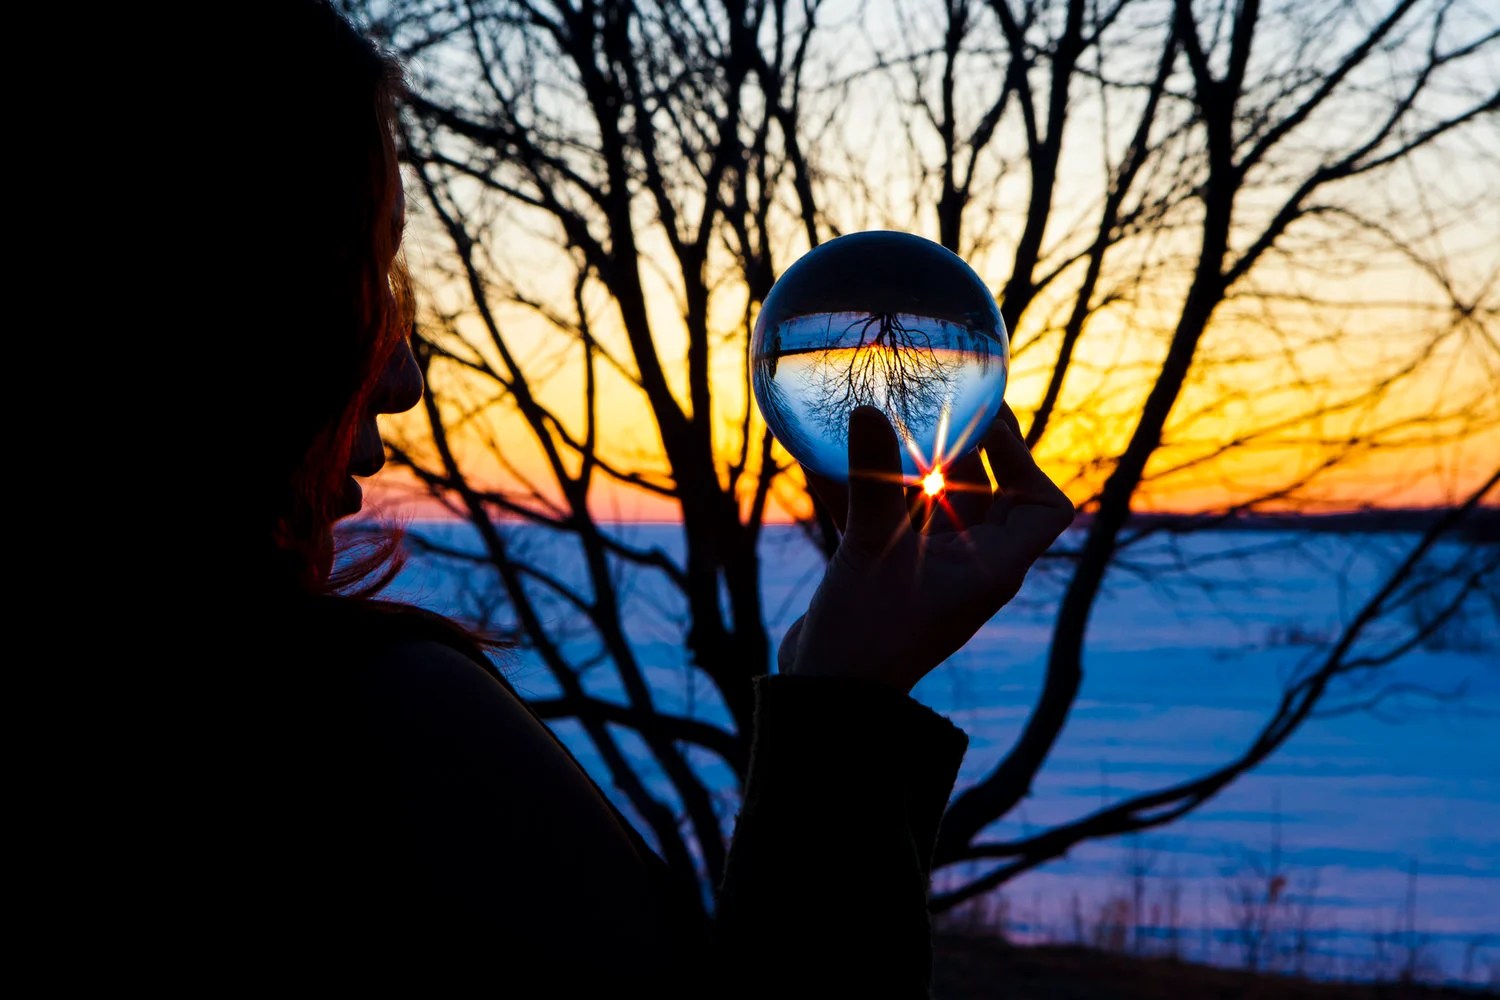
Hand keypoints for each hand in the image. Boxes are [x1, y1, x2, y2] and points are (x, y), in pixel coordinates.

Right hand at [779, 404, 1074, 693]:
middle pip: (991, 495)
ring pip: (933, 503)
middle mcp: (970, 566)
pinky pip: (886, 519)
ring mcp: (928, 570)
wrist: (827, 697)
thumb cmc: (867, 632)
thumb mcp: (871, 549)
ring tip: (888, 416)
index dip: (1026, 460)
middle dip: (968, 448)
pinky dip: (864, 489)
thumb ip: (871, 479)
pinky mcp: (886, 573)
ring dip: (912, 465)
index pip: (1043, 507)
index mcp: (993, 567)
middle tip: (946, 400)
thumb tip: (867, 411)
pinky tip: (824, 456)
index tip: (987, 424)